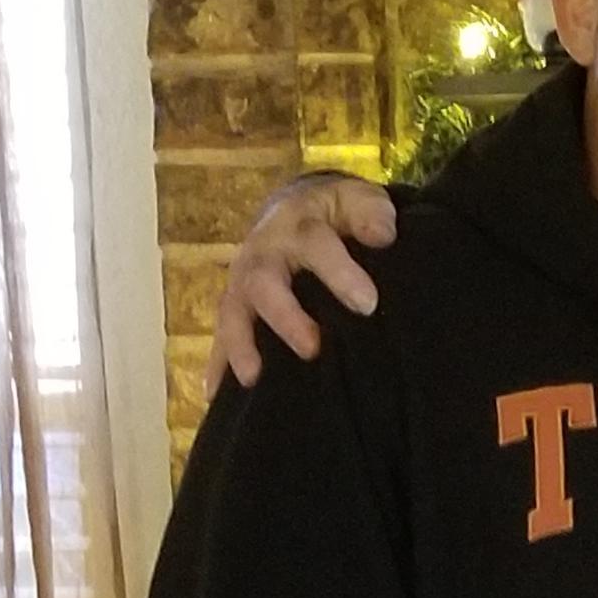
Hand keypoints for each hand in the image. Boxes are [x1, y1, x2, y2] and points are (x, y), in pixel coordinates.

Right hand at [208, 173, 395, 394]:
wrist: (294, 211)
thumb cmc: (336, 214)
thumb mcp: (357, 200)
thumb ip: (371, 212)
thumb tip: (382, 234)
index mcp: (298, 225)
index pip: (316, 245)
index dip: (339, 273)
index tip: (367, 304)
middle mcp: (262, 254)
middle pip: (263, 283)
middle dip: (285, 316)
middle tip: (312, 348)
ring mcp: (242, 283)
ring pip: (233, 312)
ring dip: (240, 346)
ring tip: (253, 378)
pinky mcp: (235, 310)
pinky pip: (219, 339)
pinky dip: (216, 367)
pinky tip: (215, 398)